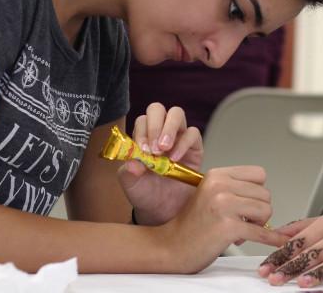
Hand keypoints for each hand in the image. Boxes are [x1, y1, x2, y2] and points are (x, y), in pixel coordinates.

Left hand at [118, 103, 200, 224]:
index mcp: (142, 137)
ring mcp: (178, 137)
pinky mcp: (194, 147)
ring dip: (169, 128)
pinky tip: (175, 159)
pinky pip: (192, 133)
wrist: (163, 212)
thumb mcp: (131, 185)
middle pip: (157, 109)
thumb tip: (132, 163)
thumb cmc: (146, 194)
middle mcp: (160, 132)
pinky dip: (183, 143)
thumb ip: (128, 173)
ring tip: (165, 149)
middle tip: (155, 147)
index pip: (142, 121)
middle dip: (155, 124)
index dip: (142, 132)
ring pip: (176, 114)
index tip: (143, 150)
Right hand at [159, 166, 289, 272]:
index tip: (249, 203)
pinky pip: (260, 232)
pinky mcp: (228, 227)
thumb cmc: (193, 224)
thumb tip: (264, 193)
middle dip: (260, 210)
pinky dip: (272, 238)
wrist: (172, 246)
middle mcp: (220, 186)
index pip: (259, 174)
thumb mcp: (210, 193)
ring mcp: (224, 206)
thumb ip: (234, 187)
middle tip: (244, 221)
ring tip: (242, 230)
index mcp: (217, 175)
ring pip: (266, 210)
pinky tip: (278, 241)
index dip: (258, 190)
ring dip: (259, 224)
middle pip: (265, 194)